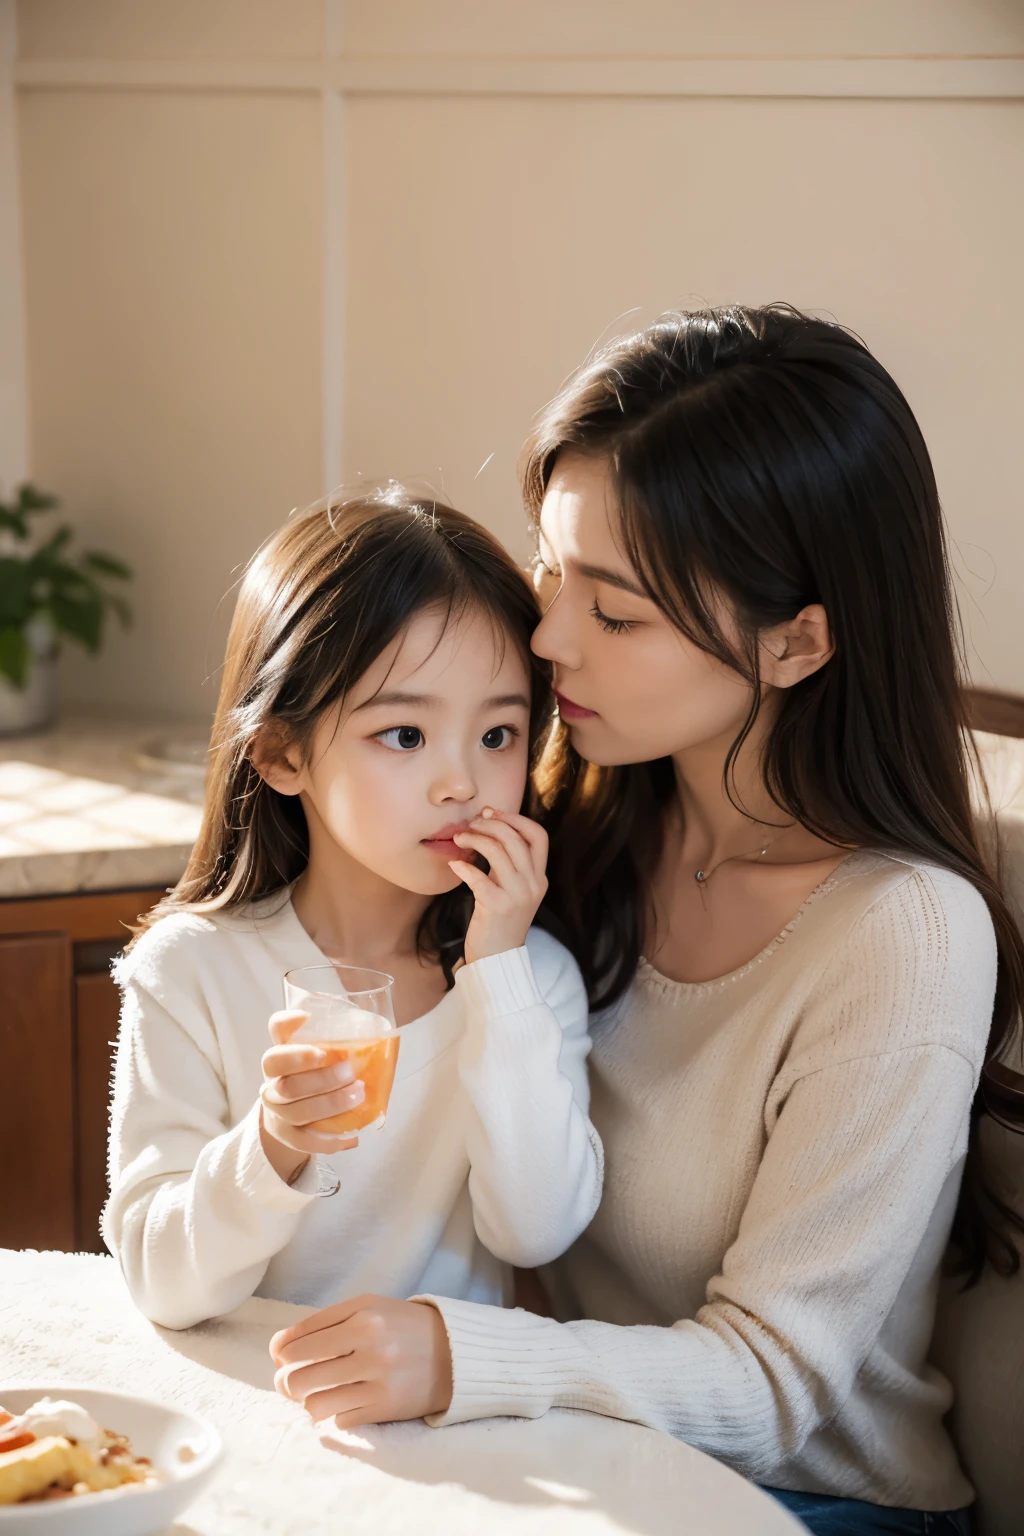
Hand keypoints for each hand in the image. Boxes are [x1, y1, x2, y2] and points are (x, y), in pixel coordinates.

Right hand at [259, 1011, 363, 1183]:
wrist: (286, 1115)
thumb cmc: (311, 1077)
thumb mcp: (318, 1056)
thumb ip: (337, 1044)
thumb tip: (379, 1036)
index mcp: (282, 1053)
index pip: (276, 1030)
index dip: (289, 1023)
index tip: (308, 1019)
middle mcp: (272, 1080)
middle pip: (286, 1078)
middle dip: (320, 1074)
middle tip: (350, 1071)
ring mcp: (276, 1110)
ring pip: (296, 1109)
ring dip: (330, 1103)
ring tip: (358, 1096)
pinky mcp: (285, 1136)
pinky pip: (303, 1141)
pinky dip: (328, 1140)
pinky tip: (351, 1136)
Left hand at [270, 1295, 453, 1427]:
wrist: (454, 1352)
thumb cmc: (401, 1325)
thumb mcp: (367, 1306)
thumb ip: (323, 1322)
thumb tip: (279, 1349)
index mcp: (361, 1318)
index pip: (297, 1342)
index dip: (281, 1352)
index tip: (281, 1356)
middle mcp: (369, 1349)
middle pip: (299, 1376)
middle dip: (287, 1381)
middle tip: (293, 1379)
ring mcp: (378, 1382)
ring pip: (315, 1403)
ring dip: (310, 1400)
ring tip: (318, 1392)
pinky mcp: (385, 1409)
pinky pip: (339, 1420)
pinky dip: (336, 1413)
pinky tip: (346, 1400)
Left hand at [449, 808, 548, 963]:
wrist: (497, 958)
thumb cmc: (499, 920)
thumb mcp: (512, 889)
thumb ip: (507, 863)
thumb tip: (488, 824)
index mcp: (540, 878)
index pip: (538, 836)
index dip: (516, 819)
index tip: (493, 812)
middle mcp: (533, 884)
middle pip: (516, 839)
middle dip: (491, 824)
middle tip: (471, 823)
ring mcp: (517, 896)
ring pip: (499, 852)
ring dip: (475, 839)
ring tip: (460, 838)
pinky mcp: (497, 907)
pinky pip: (480, 878)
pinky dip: (465, 866)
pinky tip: (455, 864)